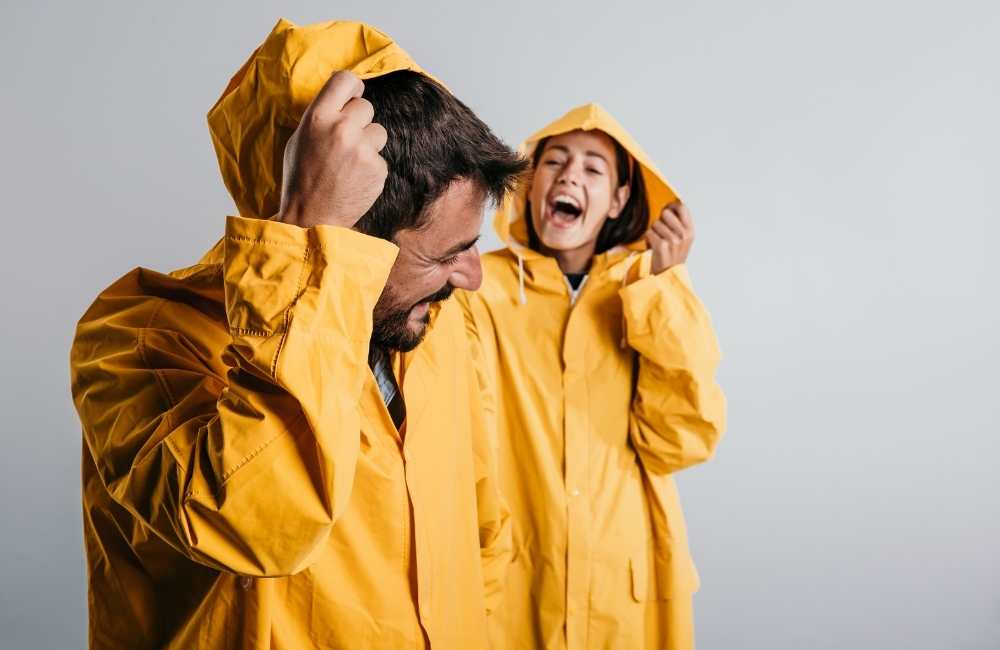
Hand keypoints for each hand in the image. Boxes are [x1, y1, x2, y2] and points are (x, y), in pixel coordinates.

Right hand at [277, 71, 388, 228]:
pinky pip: (380, 157)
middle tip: (345, 141)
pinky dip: (371, 166)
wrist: (311, 218)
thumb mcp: (300, 139)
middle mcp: (341, 128)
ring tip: (350, 162)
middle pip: (366, 106)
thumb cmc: (301, 178)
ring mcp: (362, 149)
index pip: (345, 80)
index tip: (352, 97)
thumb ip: (322, 116)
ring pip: (378, 130)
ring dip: (369, 143)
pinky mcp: (377, 168)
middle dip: (359, 121)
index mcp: (318, 117)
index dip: (352, 88)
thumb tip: (343, 99)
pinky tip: (355, 178)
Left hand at [646, 201, 694, 273]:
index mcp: (690, 231)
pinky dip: (647, 239)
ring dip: (653, 232)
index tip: (667, 211)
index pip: (682, 207)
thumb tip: (672, 203)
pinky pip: (649, 232)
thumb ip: (679, 223)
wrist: (668, 275)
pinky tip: (653, 247)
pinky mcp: (661, 246)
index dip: (671, 206)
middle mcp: (683, 235)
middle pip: (666, 213)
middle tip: (661, 231)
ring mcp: (673, 240)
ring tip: (658, 241)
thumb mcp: (683, 239)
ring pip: (655, 223)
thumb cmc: (673, 256)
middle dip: (660, 220)